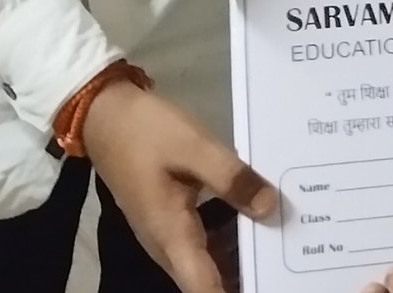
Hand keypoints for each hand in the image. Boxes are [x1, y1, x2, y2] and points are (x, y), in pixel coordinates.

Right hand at [84, 80, 275, 292]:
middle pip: (210, 280)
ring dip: (243, 256)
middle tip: (287, 262)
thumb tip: (270, 208)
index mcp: (172, 236)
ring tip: (286, 242)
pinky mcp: (172, 221)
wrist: (106, 117)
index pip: (204, 289)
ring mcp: (168, 235)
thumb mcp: (195, 147)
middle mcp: (167, 246)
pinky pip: (205, 242)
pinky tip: (259, 216)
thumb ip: (232, 178)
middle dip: (249, 275)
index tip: (270, 292)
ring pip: (209, 262)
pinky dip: (232, 236)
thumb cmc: (147, 133)